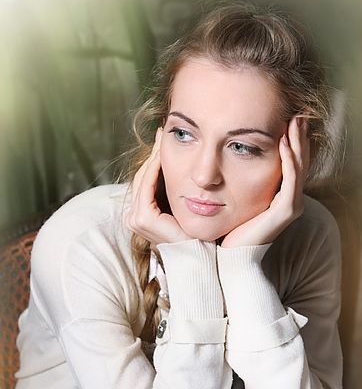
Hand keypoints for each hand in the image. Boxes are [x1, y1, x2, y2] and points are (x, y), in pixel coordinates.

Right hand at [125, 128, 191, 244]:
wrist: (201, 256)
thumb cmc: (197, 235)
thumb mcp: (184, 207)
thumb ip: (177, 190)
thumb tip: (185, 167)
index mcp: (142, 215)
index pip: (145, 181)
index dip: (154, 159)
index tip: (163, 138)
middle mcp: (134, 218)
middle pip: (142, 177)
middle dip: (152, 155)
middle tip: (161, 132)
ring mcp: (135, 219)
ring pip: (143, 179)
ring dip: (153, 158)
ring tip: (163, 139)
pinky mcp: (142, 219)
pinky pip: (146, 186)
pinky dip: (153, 169)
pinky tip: (163, 155)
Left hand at [220, 116, 309, 247]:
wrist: (232, 257)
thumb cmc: (232, 229)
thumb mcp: (238, 198)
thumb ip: (240, 180)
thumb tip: (228, 158)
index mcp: (281, 196)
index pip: (292, 162)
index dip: (292, 140)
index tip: (286, 117)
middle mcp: (290, 199)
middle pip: (300, 161)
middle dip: (298, 136)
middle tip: (296, 112)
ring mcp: (290, 205)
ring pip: (299, 167)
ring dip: (297, 142)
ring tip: (293, 121)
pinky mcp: (285, 211)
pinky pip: (291, 181)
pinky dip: (289, 160)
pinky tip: (283, 143)